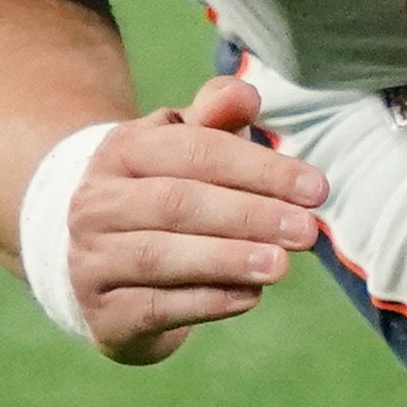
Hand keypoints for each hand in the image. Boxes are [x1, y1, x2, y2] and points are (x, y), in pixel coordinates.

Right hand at [66, 73, 329, 365]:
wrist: (103, 262)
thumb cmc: (165, 189)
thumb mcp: (186, 145)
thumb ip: (218, 115)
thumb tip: (246, 93)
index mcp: (121, 150)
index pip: (195, 151)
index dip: (259, 168)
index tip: (316, 189)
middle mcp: (95, 203)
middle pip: (177, 203)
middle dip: (249, 215)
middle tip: (306, 230)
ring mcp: (91, 260)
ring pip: (160, 257)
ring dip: (228, 260)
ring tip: (282, 265)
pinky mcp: (102, 313)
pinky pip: (154, 307)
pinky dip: (206, 302)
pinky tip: (249, 296)